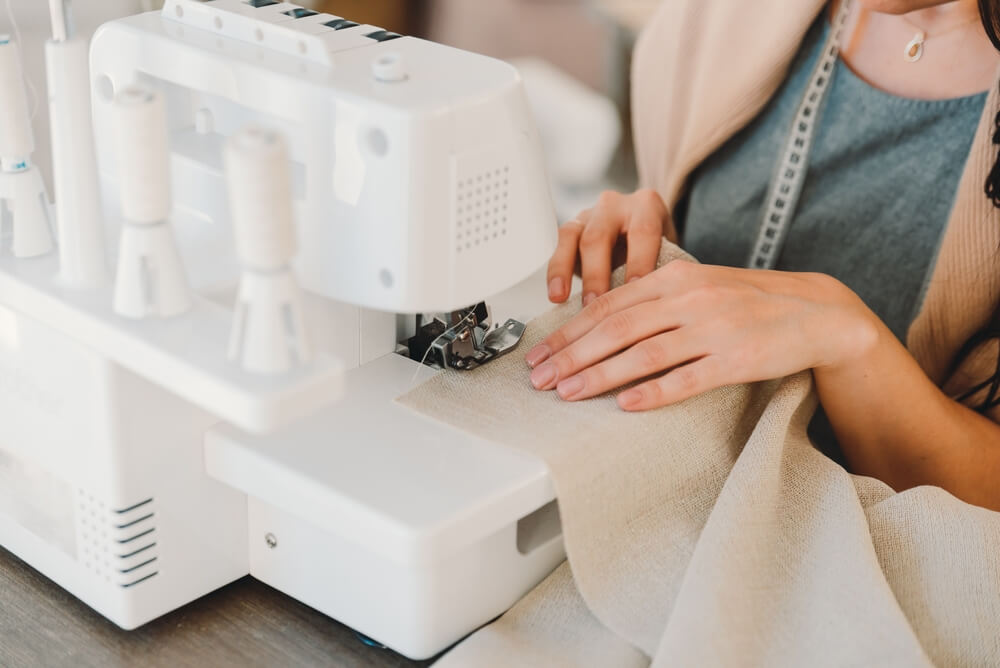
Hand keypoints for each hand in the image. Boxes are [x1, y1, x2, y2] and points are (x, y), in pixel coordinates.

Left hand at [525, 261, 879, 410]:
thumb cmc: (747, 303)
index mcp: (674, 279)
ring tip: (568, 394)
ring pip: (643, 354)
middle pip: (616, 329)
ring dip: (600, 376)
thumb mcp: (696, 287)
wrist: (814, 313)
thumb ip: (651, 300)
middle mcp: (690, 300)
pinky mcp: (736, 360)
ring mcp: (714, 329)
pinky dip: (654, 392)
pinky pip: (688, 378)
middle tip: (540, 379)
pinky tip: (626, 405)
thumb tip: (598, 322)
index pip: (608, 307)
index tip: (540, 354)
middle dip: (571, 356)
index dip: (568, 332)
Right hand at [546, 189, 676, 305]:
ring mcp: (588, 214)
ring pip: (571, 237)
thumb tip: (659, 306)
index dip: (639, 262)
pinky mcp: (569, 229)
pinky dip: (554, 272)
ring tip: (561, 298)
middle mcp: (614, 205)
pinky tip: (555, 294)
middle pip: (599, 236)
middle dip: (596, 273)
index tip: (635, 291)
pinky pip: (556, 246)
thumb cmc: (658, 249)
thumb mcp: (669, 253)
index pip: (643, 231)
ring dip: (564, 270)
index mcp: (647, 207)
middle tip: (595, 304)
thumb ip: (664, 269)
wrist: (642, 236)